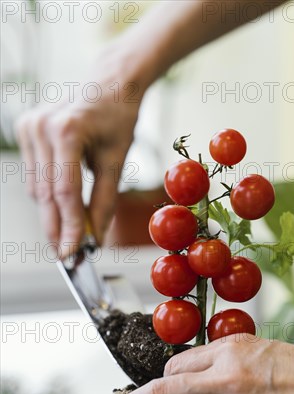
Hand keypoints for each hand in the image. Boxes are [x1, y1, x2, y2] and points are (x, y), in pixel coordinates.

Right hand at [15, 41, 144, 256]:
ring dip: (54, 214)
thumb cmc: (117, 120)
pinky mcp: (24, 130)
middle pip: (47, 194)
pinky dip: (49, 195)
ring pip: (38, 190)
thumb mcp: (117, 162)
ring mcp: (29, 127)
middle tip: (68, 257)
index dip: (69, 227)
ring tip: (72, 231)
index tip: (73, 255)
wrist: (108, 84)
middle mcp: (41, 127)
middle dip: (58, 228)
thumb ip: (104, 202)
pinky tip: (63, 201)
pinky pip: (35, 177)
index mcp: (67, 130)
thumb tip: (95, 240)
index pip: (65, 191)